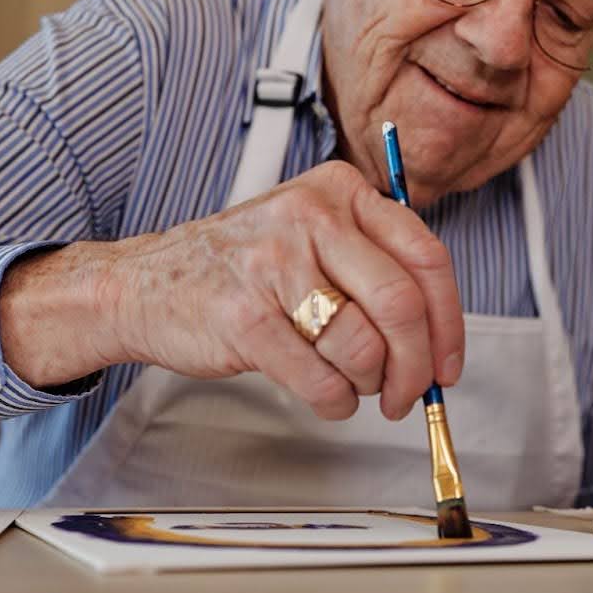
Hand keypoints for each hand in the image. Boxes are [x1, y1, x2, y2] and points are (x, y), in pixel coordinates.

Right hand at [0, 161, 463, 421]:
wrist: (143, 284)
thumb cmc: (241, 269)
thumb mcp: (311, 235)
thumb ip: (374, 266)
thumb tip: (437, 338)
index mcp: (339, 191)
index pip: (426, 258)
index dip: (449, 323)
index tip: (448, 363)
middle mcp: (310, 217)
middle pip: (402, 305)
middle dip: (416, 366)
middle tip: (410, 394)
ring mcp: (274, 264)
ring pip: (364, 347)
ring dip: (371, 385)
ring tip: (354, 387)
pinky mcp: (246, 316)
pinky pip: (321, 378)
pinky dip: (335, 401)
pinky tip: (327, 395)